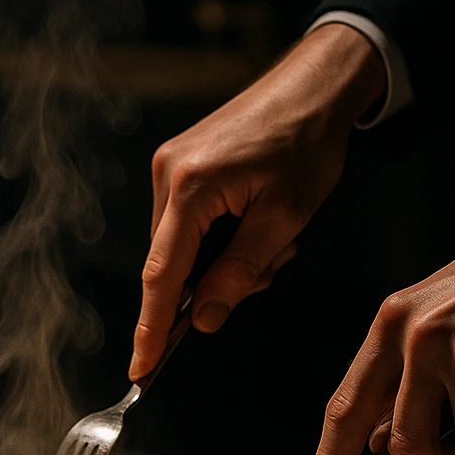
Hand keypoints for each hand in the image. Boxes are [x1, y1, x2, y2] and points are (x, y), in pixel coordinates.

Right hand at [129, 24, 385, 378]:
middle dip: (214, 285)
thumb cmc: (306, 144)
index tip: (141, 368)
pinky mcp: (178, 164)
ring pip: (182, 248)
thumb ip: (240, 272)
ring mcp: (168, 167)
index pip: (162, 275)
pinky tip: (257, 224)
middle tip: (268, 270)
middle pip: (172, 264)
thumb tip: (204, 320)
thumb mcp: (284, 218)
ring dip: (223, 261)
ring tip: (274, 238)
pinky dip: (219, 239)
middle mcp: (166, 175)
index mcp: (190, 188)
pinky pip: (187, 224)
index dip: (151, 328)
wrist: (313, 86)